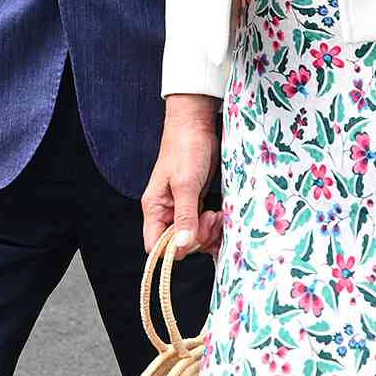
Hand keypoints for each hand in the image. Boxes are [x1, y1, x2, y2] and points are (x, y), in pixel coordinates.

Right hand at [142, 95, 222, 257]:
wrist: (196, 126)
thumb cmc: (186, 150)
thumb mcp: (185, 184)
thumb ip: (184, 216)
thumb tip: (181, 245)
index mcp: (155, 209)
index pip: (155, 245)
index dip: (173, 250)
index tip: (192, 237)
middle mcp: (165, 212)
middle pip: (177, 245)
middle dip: (197, 238)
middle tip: (210, 219)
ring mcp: (181, 209)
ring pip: (192, 237)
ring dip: (208, 232)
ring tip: (217, 215)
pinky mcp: (195, 204)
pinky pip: (202, 226)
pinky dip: (213, 227)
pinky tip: (221, 217)